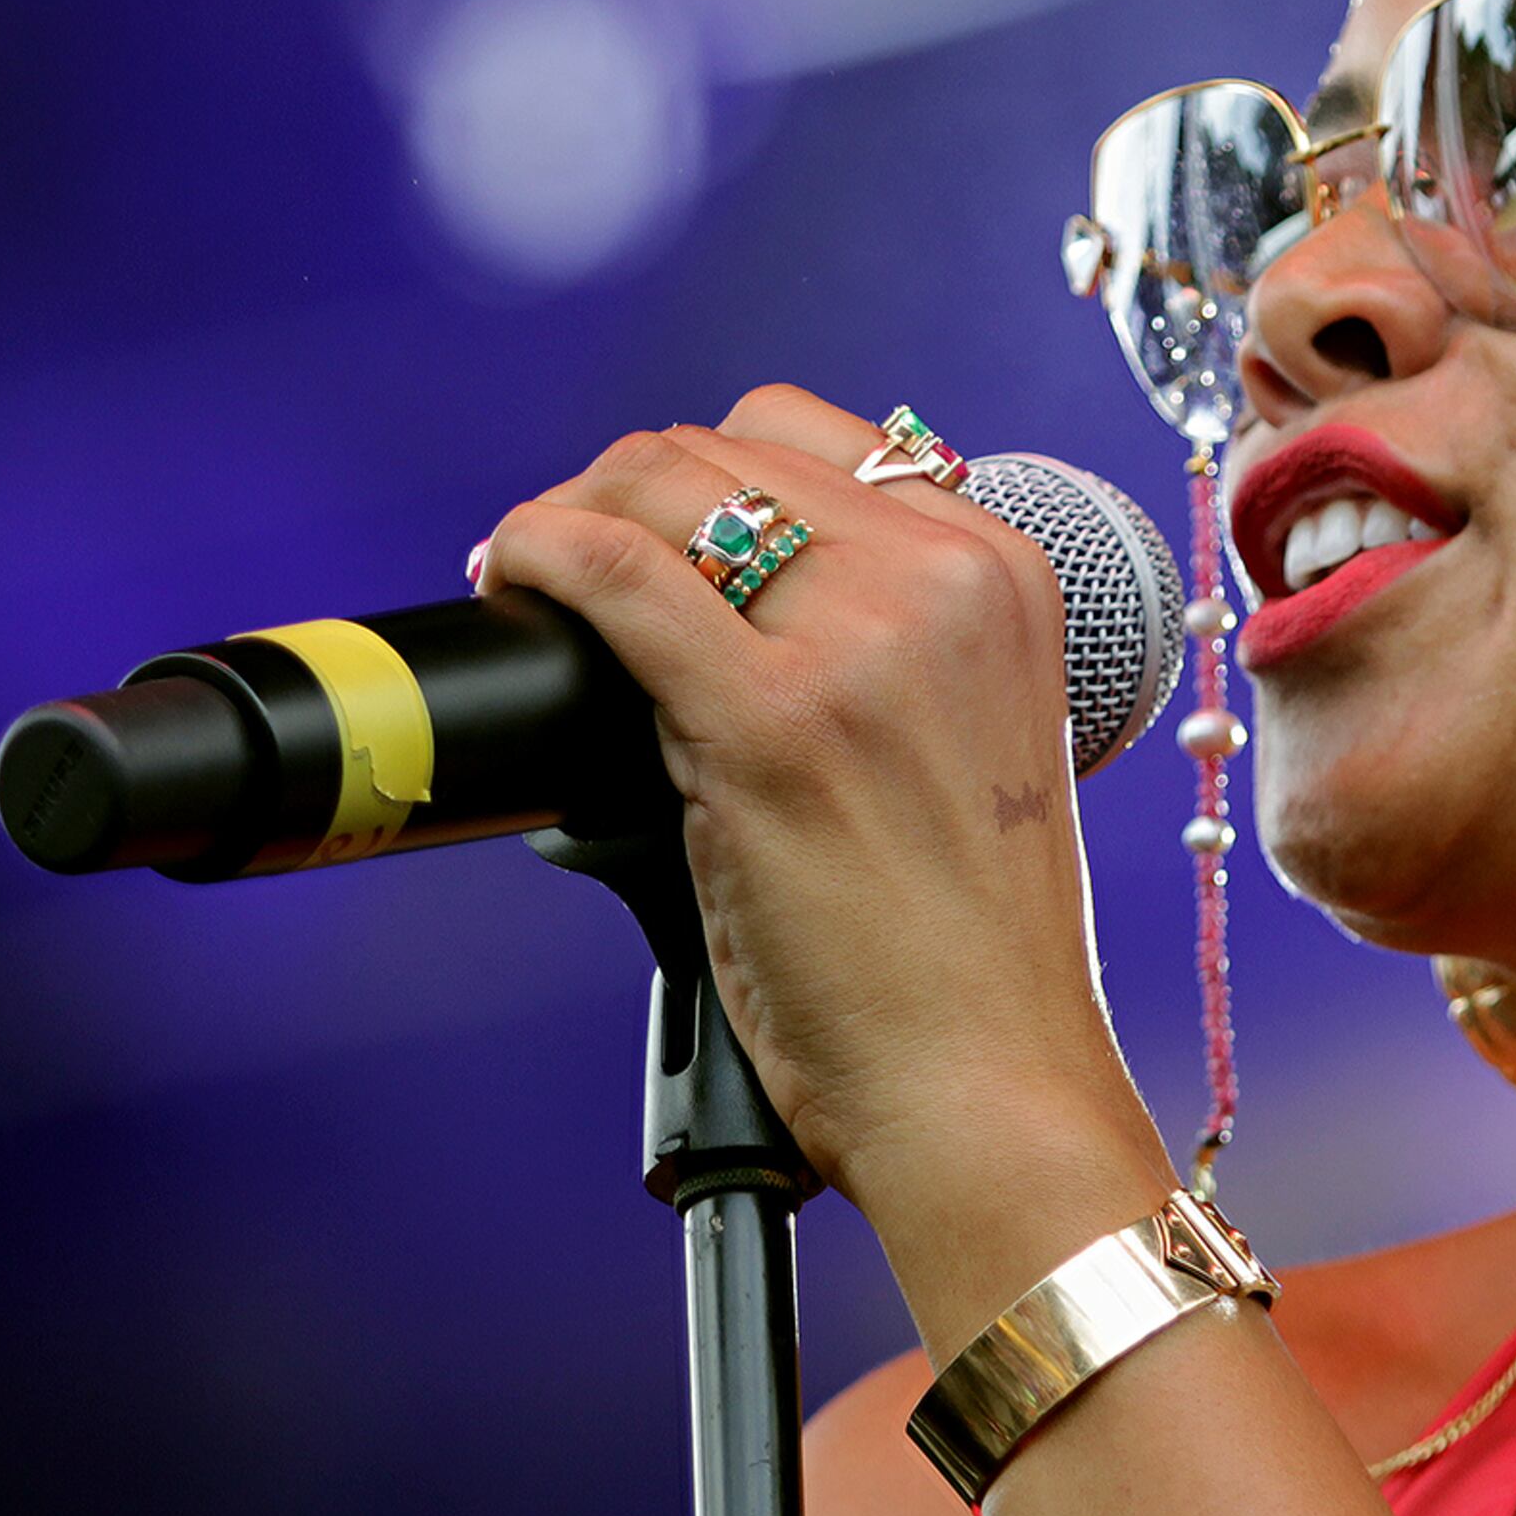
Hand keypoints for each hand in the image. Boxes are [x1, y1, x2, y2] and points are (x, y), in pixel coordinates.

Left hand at [478, 386, 1171, 1331]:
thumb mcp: (962, 735)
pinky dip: (539, 555)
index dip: (703, 469)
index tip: (646, 527)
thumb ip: (883, 639)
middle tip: (559, 560)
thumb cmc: (961, 947)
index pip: (817, 435)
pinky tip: (511, 580)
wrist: (988, 1080)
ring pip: (663, 489)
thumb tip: (715, 584)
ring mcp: (867, 645)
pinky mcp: (775, 723)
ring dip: (571, 515)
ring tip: (529, 576)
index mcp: (1004, 572)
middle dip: (622, 489)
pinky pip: (616, 576)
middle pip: (729, 446)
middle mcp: (948, 581)